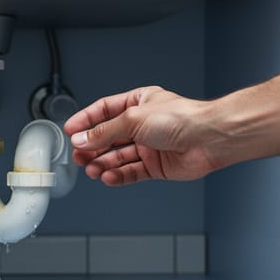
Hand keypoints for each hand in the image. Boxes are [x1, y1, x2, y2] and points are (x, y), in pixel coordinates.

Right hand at [63, 86, 225, 184]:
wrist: (209, 139)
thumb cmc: (181, 119)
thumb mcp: (133, 119)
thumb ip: (104, 132)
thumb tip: (82, 139)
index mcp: (139, 103)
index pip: (104, 111)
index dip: (86, 121)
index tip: (70, 131)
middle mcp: (143, 124)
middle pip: (109, 137)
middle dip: (92, 147)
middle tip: (78, 156)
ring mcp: (150, 146)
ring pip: (118, 157)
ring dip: (102, 163)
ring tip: (91, 169)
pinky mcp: (156, 166)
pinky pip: (131, 172)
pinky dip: (118, 175)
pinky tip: (107, 177)